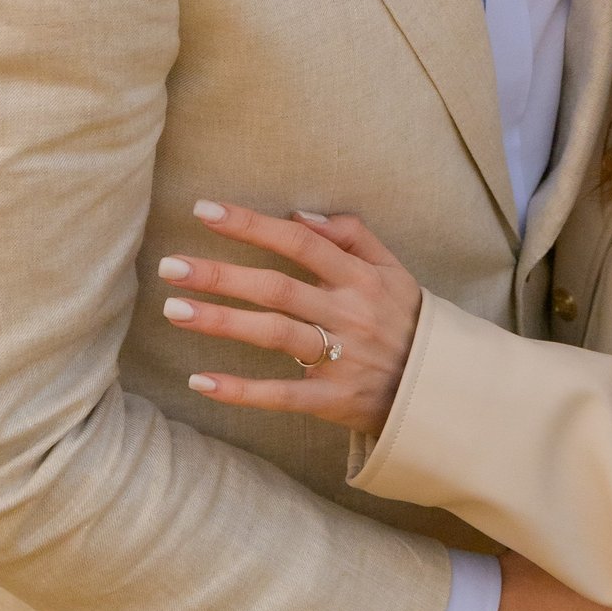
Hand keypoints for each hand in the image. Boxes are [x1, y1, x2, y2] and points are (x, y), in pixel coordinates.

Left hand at [160, 200, 420, 438]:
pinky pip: (281, 394)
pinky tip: (200, 381)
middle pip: (277, 288)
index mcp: (360, 278)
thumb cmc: (407, 321)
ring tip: (174, 310)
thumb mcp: (394, 269)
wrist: (440, 389)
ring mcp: (341, 358)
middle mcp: (348, 313)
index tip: (205, 211)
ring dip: (222, 321)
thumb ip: (353, 235)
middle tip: (170, 267)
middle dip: (221, 275)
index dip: (251, 225)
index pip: (299, 242)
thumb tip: (299, 215)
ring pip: (274, 334)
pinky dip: (241, 390)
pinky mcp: (332, 399)